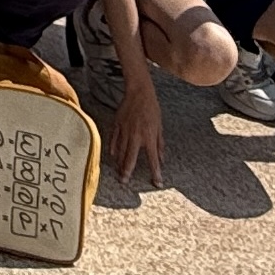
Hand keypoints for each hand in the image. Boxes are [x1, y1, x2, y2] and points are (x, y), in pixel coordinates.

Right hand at [107, 71, 164, 185]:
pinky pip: (114, 140)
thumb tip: (161, 159)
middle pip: (130, 158)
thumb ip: (160, 144)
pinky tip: (114, 156)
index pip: (153, 159)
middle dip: (127, 171)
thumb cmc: (152, 108)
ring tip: (119, 173)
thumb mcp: (160, 127)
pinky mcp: (117, 125)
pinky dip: (113, 149)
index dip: (155, 172)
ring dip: (120, 163)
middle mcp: (136, 136)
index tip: (156, 182)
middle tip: (124, 181)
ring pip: (121, 151)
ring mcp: (125, 130)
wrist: (139, 93)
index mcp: (149, 137)